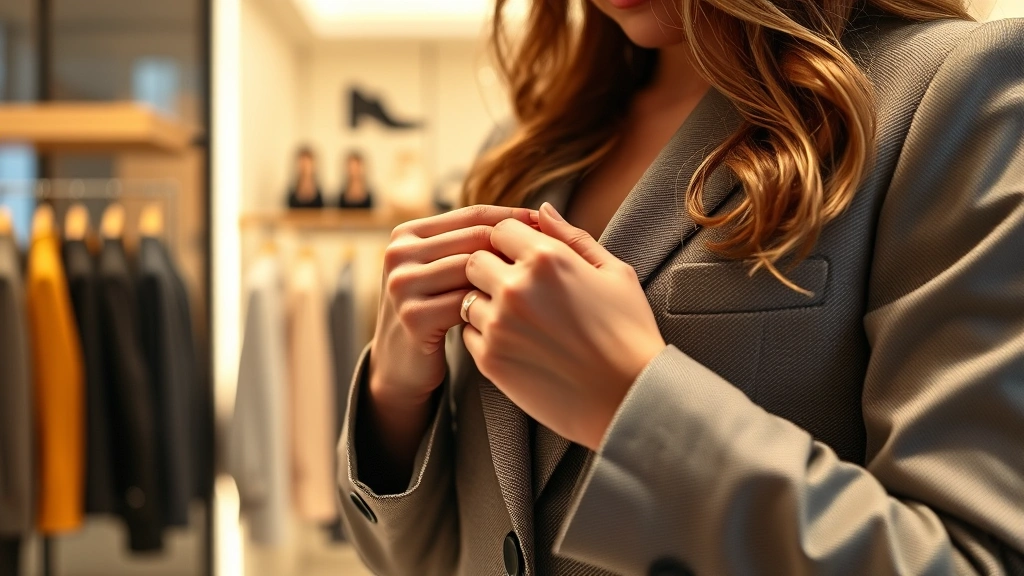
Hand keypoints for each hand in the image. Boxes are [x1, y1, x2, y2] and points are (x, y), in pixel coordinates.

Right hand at [370, 205, 537, 407]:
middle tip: (553, 261)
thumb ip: (475, 241)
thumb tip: (542, 211)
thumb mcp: (444, 270)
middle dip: (516, 249)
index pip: (473, 215)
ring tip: (539, 287)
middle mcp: (398, 253)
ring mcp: (403, 285)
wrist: (401, 368)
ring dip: (508, 278)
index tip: (548, 229)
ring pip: (474, 268)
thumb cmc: (436, 313)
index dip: (515, 219)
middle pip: (475, 239)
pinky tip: (516, 315)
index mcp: (406, 233)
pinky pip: (468, 302)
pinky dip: (495, 307)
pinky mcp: (414, 317)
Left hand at [462, 202, 665, 449]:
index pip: (499, 230)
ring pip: (467, 298)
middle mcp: (515, 287)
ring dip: (486, 303)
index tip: (523, 258)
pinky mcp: (490, 360)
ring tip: (522, 321)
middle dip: (491, 269)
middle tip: (519, 289)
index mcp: (546, 258)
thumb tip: (542, 210)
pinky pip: (469, 333)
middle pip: (474, 261)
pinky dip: (486, 335)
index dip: (510, 242)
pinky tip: (519, 344)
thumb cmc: (629, 333)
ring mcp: (498, 325)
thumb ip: (572, 237)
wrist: (629, 398)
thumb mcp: (614, 273)